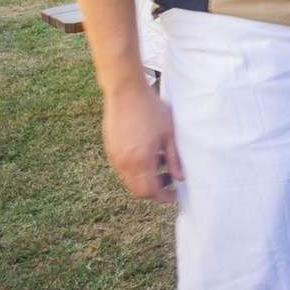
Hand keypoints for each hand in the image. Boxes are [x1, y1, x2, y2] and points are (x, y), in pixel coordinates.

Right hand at [102, 85, 184, 203]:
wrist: (126, 91)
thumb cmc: (151, 109)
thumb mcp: (169, 134)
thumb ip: (174, 158)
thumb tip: (180, 178)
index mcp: (141, 161)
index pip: (150, 192)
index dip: (163, 197)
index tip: (174, 194)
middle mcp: (124, 163)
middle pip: (138, 191)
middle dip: (154, 191)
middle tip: (169, 180)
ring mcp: (114, 157)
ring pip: (129, 180)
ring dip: (144, 179)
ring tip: (160, 162)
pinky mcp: (110, 149)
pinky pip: (122, 169)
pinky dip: (135, 169)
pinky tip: (148, 153)